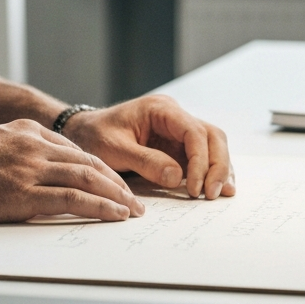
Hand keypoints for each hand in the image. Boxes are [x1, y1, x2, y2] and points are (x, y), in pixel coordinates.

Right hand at [0, 118, 145, 222]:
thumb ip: (13, 153)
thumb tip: (28, 174)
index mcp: (24, 131)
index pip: (74, 149)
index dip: (99, 167)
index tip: (113, 181)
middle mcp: (32, 144)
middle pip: (88, 161)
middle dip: (115, 181)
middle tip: (135, 198)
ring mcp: (29, 166)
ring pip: (88, 178)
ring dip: (116, 195)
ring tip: (133, 210)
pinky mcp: (23, 193)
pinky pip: (73, 199)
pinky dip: (100, 207)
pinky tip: (114, 215)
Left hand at [62, 95, 234, 199]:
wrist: (84, 132)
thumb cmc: (96, 135)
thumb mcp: (114, 149)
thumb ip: (146, 161)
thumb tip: (178, 177)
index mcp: (160, 109)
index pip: (193, 131)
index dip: (200, 160)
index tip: (195, 187)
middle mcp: (174, 116)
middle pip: (211, 136)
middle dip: (217, 165)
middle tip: (212, 194)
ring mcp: (177, 131)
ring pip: (212, 145)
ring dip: (219, 169)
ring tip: (220, 194)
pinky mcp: (177, 146)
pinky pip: (202, 157)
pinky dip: (210, 172)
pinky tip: (216, 189)